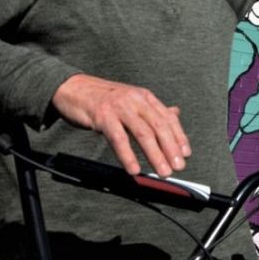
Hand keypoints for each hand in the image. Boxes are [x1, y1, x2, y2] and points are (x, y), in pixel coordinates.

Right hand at [51, 73, 190, 176]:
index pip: (168, 117)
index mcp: (145, 97)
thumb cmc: (104, 99)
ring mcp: (120, 107)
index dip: (179, 136)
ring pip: (143, 133)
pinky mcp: (102, 116)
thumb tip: (175, 114)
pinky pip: (119, 138)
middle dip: (171, 148)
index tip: (186, 154)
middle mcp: (135, 99)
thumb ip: (152, 109)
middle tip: (178, 167)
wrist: (73, 88)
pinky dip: (128, 156)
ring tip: (162, 172)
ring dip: (155, 155)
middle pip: (159, 126)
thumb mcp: (132, 100)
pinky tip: (134, 169)